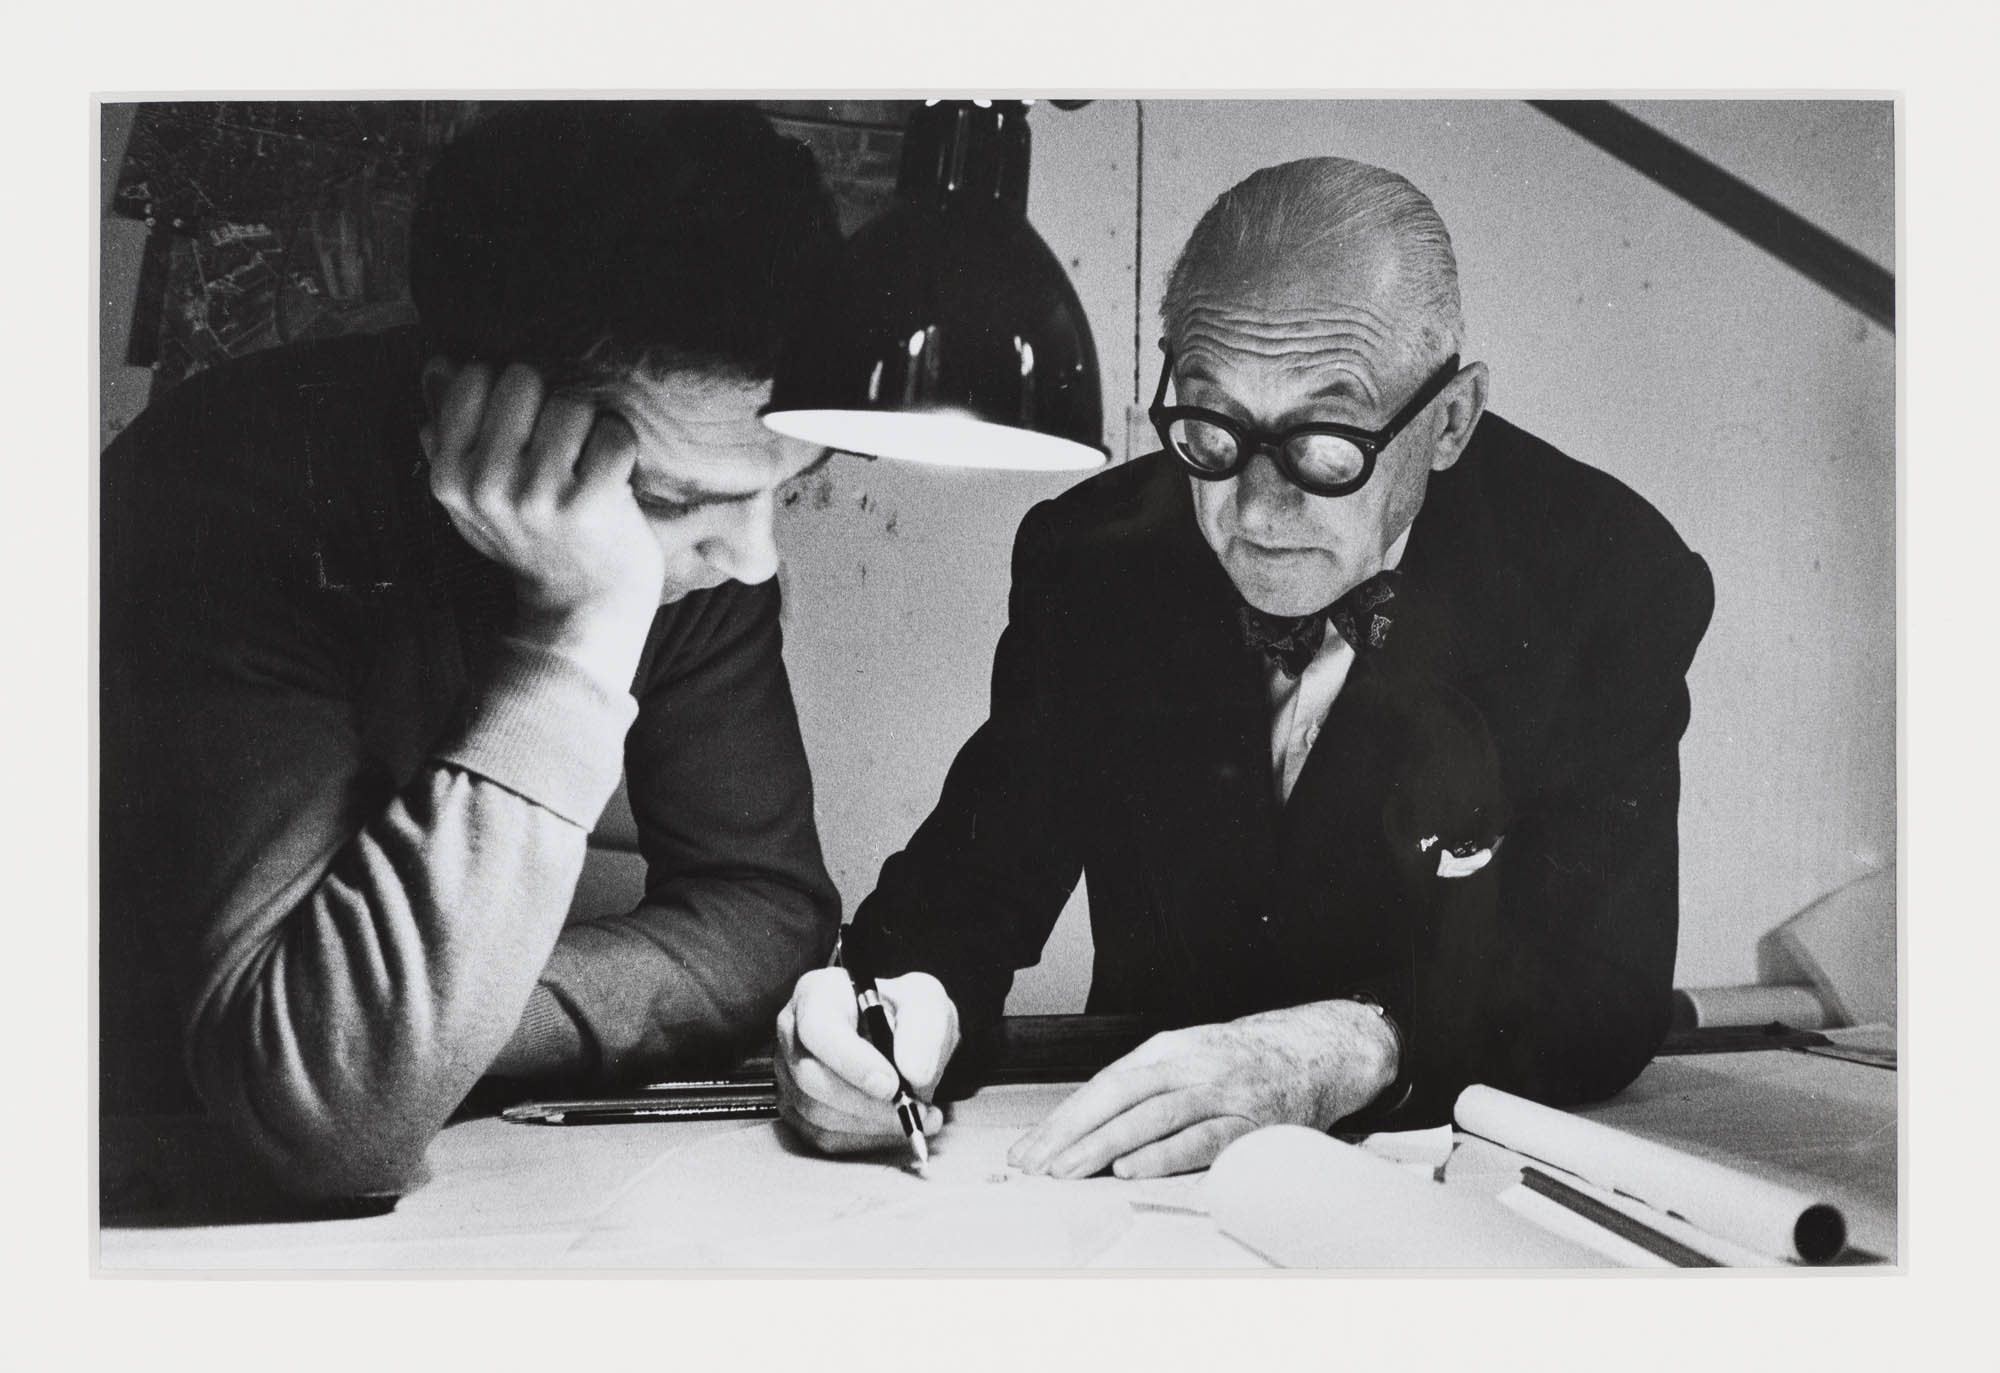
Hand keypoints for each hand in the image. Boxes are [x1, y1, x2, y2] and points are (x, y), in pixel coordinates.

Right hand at [421, 359, 664, 683]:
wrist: (579, 609)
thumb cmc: (529, 542)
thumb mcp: (471, 498)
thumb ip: (448, 433)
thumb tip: (438, 365)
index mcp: (449, 476)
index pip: (474, 378)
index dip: (509, 392)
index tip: (524, 428)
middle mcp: (486, 485)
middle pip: (524, 379)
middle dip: (550, 402)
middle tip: (561, 445)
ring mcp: (537, 495)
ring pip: (572, 404)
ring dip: (589, 427)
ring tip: (585, 464)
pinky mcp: (589, 503)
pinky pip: (613, 433)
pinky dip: (621, 447)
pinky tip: (614, 477)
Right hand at [774, 967, 959, 1154]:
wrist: (903, 1041)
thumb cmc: (904, 1013)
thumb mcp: (926, 1003)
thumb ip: (925, 1031)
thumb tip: (913, 1073)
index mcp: (817, 993)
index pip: (817, 1028)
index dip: (852, 1061)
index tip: (891, 1084)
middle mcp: (792, 1032)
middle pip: (810, 1077)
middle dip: (866, 1102)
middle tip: (912, 1107)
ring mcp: (789, 1073)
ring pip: (817, 1114)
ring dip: (872, 1123)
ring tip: (915, 1114)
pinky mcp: (798, 1109)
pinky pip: (824, 1137)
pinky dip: (866, 1138)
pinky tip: (896, 1125)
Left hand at [1008, 1000, 1398, 1180]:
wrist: (1313, 1052)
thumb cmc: (1239, 1065)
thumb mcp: (1185, 1061)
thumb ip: (1141, 1089)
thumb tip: (1081, 1129)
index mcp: (1165, 1050)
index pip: (1102, 1085)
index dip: (1063, 1118)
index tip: (1029, 1149)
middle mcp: (1189, 1064)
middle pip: (1118, 1097)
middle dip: (1071, 1133)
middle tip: (1035, 1165)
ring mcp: (1220, 1091)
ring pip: (1152, 1116)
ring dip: (1104, 1145)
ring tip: (1068, 1171)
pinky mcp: (1249, 1122)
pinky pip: (1200, 1139)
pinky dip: (1163, 1154)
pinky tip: (1131, 1169)